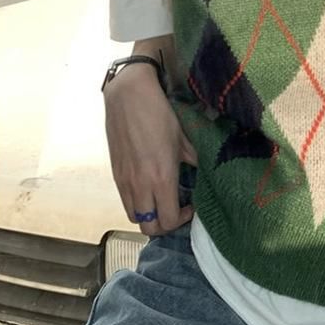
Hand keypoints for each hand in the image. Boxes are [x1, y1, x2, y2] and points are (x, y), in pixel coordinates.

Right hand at [103, 62, 197, 235]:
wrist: (128, 96)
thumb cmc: (160, 115)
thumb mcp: (185, 139)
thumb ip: (196, 161)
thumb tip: (209, 173)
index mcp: (161, 179)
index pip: (168, 221)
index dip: (182, 220)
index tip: (191, 206)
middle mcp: (139, 185)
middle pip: (149, 228)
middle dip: (165, 225)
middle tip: (177, 209)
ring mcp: (124, 181)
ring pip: (134, 217)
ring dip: (149, 216)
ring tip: (163, 200)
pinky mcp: (114, 174)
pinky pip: (125, 201)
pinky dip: (138, 204)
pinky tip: (149, 188)